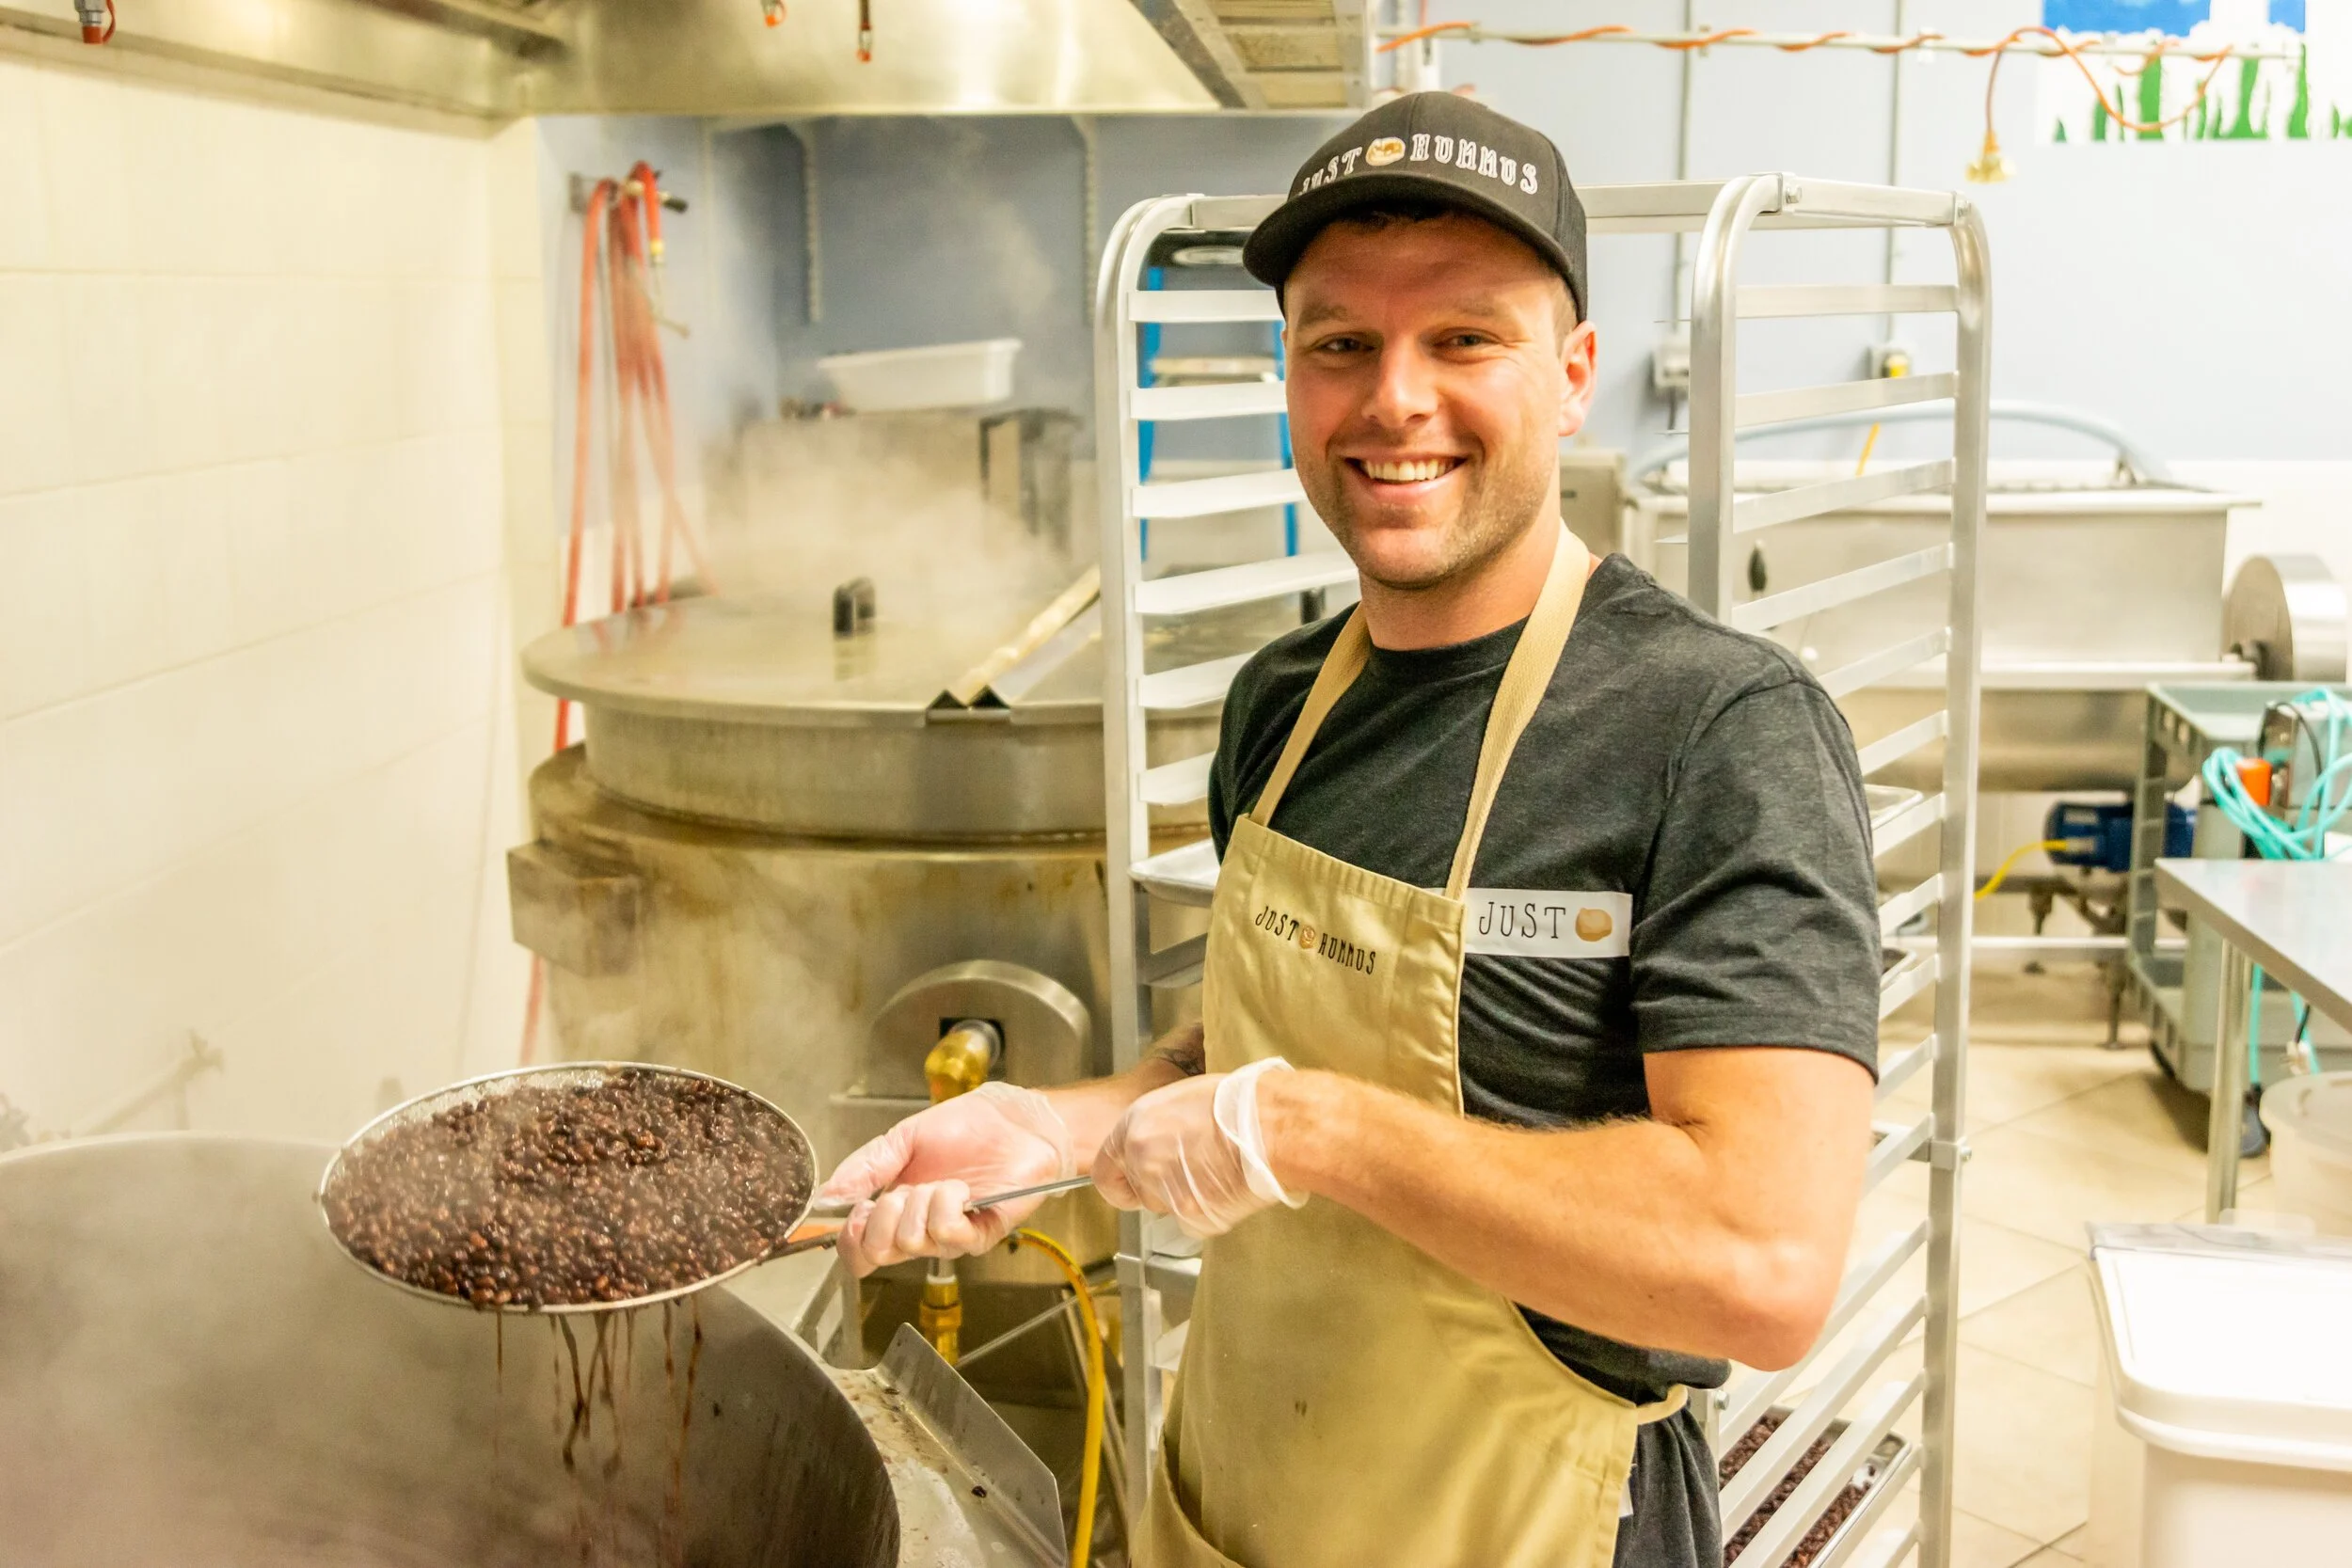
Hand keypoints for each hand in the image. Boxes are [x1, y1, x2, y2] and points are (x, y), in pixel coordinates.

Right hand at [817, 1083, 1074, 1275]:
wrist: (1014, 1120)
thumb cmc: (967, 1129)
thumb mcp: (904, 1138)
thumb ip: (866, 1167)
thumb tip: (829, 1195)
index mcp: (896, 1212)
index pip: (860, 1252)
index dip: (851, 1240)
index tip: (859, 1208)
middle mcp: (920, 1231)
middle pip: (879, 1252)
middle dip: (883, 1214)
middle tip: (905, 1188)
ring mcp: (950, 1236)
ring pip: (911, 1240)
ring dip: (920, 1202)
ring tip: (943, 1181)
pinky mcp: (981, 1234)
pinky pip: (947, 1235)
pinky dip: (947, 1205)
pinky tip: (960, 1189)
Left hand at [1094, 1058, 1303, 1238]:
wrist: (1266, 1127)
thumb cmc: (1234, 1103)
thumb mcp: (1180, 1100)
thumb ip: (1158, 1127)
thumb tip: (1160, 1141)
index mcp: (1134, 1129)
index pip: (1104, 1171)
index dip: (1119, 1181)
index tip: (1129, 1186)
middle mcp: (1141, 1162)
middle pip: (1140, 1192)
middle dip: (1160, 1188)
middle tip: (1193, 1171)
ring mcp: (1165, 1193)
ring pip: (1168, 1208)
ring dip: (1186, 1198)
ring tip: (1216, 1172)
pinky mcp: (1192, 1217)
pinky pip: (1195, 1222)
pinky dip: (1209, 1211)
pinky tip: (1227, 1186)